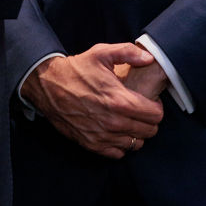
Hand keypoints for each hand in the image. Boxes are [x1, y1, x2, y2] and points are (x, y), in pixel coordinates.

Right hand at [23, 43, 164, 158]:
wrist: (48, 86)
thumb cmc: (76, 70)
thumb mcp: (102, 53)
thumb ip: (129, 52)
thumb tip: (149, 58)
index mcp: (120, 100)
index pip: (156, 115)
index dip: (157, 107)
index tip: (150, 101)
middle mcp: (113, 122)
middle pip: (149, 131)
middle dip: (149, 121)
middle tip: (141, 110)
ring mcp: (102, 135)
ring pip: (135, 144)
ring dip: (136, 133)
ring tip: (130, 121)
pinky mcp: (91, 144)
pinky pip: (118, 153)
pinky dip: (121, 145)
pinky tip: (117, 131)